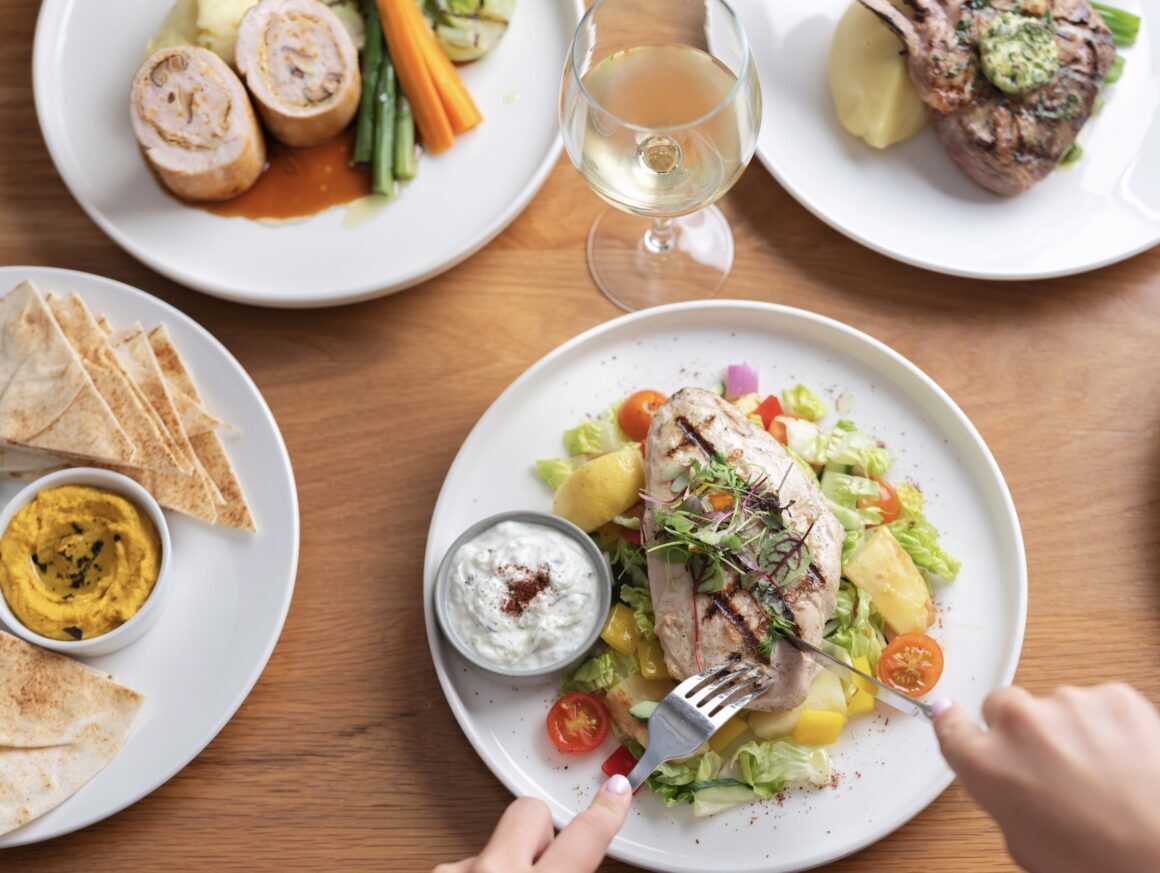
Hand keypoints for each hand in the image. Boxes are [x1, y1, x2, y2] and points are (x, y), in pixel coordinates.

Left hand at [434, 774, 632, 872]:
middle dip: (541, 834)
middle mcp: (494, 872)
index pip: (586, 836)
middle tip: (542, 866)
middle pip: (531, 811)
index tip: (616, 790)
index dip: (606, 812)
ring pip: (494, 843)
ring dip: (503, 864)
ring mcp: (458, 872)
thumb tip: (578, 861)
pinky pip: (466, 866)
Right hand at [932, 684, 1159, 872]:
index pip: (949, 724)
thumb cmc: (1101, 862)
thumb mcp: (1025, 844)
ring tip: (1104, 776)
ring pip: (1058, 706)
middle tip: (1053, 767)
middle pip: (1004, 707)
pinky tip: (1127, 762)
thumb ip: (1004, 798)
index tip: (950, 713)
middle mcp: (1018, 725)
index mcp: (986, 763)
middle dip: (1022, 730)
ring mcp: (1068, 704)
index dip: (952, 720)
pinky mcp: (1115, 697)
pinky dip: (1111, 727)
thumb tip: (1012, 780)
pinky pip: (1101, 704)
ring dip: (1072, 731)